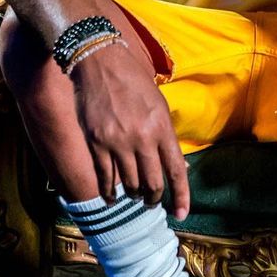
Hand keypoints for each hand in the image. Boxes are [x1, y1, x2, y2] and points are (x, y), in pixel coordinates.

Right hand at [68, 43, 189, 218]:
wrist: (99, 61)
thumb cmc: (132, 80)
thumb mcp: (158, 104)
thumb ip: (166, 136)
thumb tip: (179, 167)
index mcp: (162, 127)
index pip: (176, 170)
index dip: (180, 197)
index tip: (180, 215)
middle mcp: (142, 138)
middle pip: (152, 183)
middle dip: (153, 198)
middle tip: (150, 201)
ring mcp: (117, 142)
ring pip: (129, 184)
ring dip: (132, 195)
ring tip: (133, 195)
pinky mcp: (96, 142)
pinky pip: (105, 177)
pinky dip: (108, 192)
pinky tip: (111, 197)